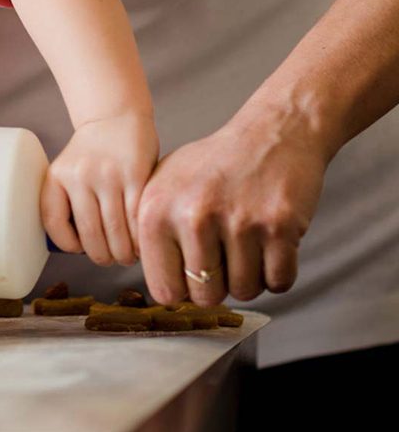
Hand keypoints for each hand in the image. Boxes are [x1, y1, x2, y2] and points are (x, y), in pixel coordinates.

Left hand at [42, 111, 158, 265]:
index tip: (80, 249)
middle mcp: (79, 175)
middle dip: (104, 257)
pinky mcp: (135, 175)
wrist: (116, 117)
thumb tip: (79, 249)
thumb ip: (71, 203)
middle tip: (114, 259)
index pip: (53, 222)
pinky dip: (140, 238)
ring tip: (129, 254)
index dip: (68, 244)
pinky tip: (142, 240)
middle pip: (91, 235)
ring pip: (117, 232)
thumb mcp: (70, 172)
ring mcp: (107, 175)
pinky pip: (137, 219)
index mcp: (57, 175)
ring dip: (125, 252)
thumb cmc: (93, 154)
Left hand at [137, 106, 327, 306]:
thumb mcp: (164, 185)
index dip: (183, 290)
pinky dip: (277, 273)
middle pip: (206, 297)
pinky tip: (269, 245)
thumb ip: (151, 233)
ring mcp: (238, 223)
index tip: (191, 276)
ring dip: (249, 278)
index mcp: (156, 210)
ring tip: (246, 244)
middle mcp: (193, 217)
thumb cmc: (215, 164)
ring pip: (244, 292)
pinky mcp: (280, 228)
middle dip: (218, 286)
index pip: (165, 290)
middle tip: (224, 255)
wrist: (271, 134)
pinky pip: (278, 282)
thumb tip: (158, 287)